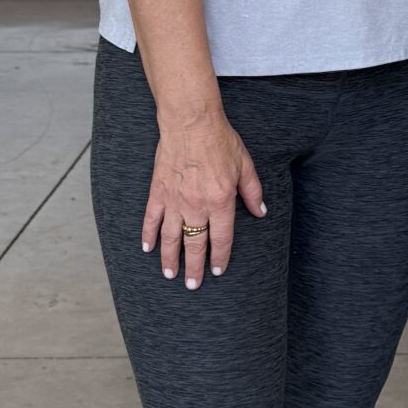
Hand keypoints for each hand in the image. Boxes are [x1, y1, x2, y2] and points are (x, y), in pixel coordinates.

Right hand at [141, 107, 265, 289]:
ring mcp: (175, 200)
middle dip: (194, 268)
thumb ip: (253, 191)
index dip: (220, 258)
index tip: (217, 271)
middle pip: (195, 244)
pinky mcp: (158, 191)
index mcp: (220, 201)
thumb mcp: (245, 165)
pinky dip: (148, 235)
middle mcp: (196, 205)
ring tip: (170, 274)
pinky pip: (151, 218)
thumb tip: (260, 212)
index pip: (221, 239)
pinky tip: (147, 248)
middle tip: (192, 285)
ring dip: (170, 258)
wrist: (191, 122)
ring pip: (170, 237)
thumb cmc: (220, 141)